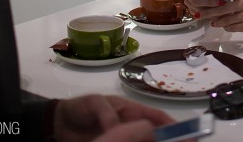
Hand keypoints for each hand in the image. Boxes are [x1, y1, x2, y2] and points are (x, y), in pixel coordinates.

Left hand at [53, 94, 174, 141]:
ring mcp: (122, 138)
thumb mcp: (94, 103)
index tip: (185, 133)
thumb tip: (116, 127)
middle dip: (168, 139)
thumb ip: (106, 113)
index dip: (171, 125)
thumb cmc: (80, 108)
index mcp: (130, 110)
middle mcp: (130, 125)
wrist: (58, 124)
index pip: (156, 117)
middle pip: (154, 134)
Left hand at [179, 0, 242, 38]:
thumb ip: (236, 1)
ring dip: (217, 22)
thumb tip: (219, 5)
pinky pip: (231, 28)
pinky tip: (225, 27)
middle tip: (199, 14)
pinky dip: (227, 28)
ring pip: (225, 19)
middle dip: (210, 12)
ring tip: (212, 23)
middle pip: (223, 8)